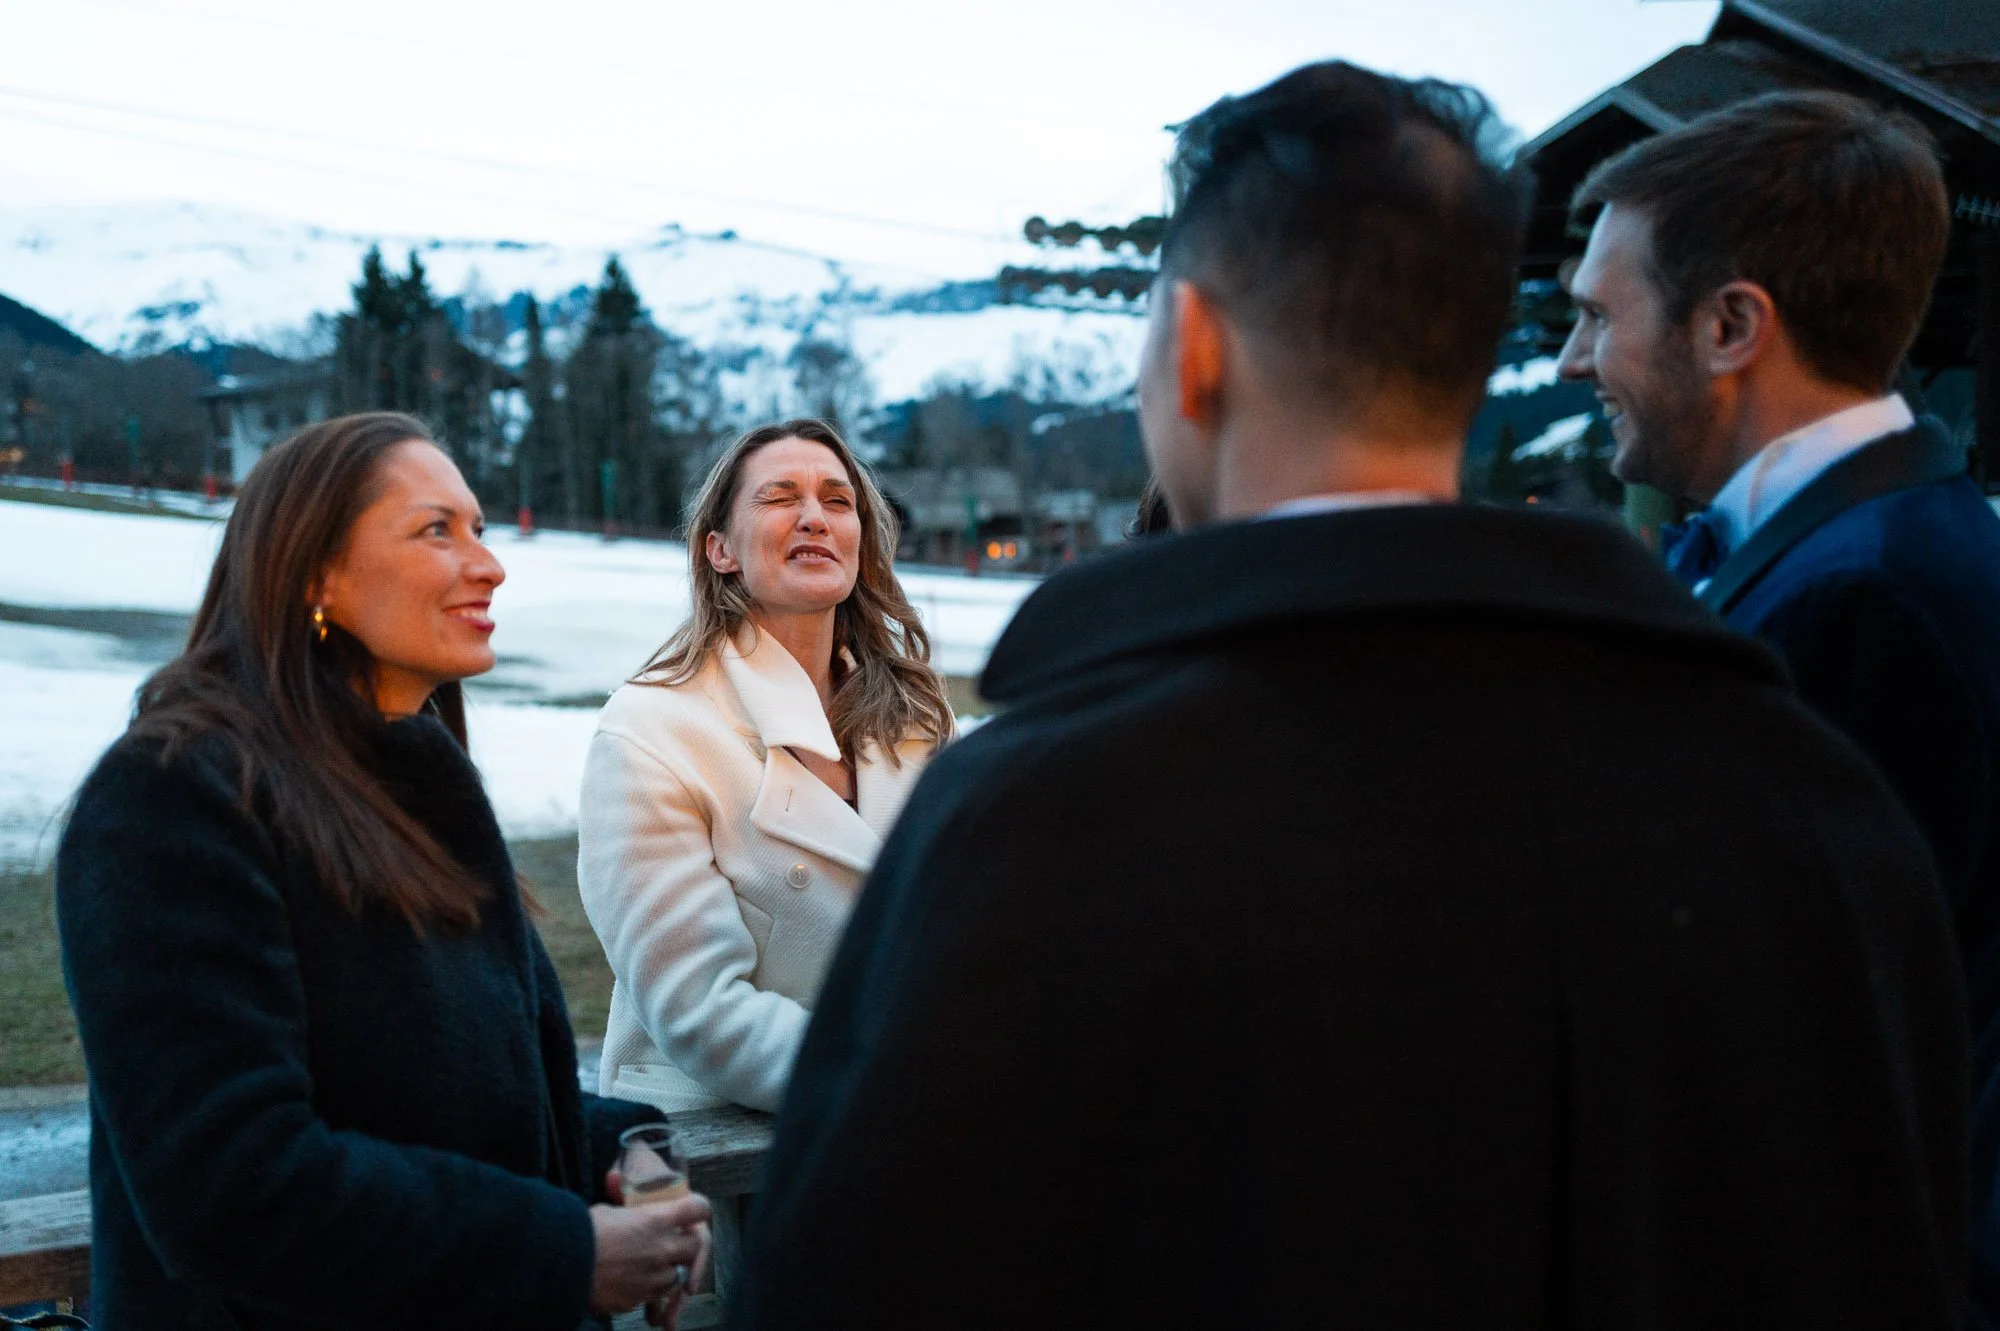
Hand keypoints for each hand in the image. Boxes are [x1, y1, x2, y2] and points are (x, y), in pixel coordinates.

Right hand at [588, 1194, 711, 1315]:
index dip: (697, 1208)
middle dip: (687, 1245)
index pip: (698, 1209)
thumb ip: (630, 1212)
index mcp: (656, 1220)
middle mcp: (661, 1249)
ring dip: (667, 1271)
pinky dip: (647, 1289)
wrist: (560, 1267)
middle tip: (673, 1242)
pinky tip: (630, 1281)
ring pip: (676, 1277)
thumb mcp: (609, 1211)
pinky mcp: (638, 1299)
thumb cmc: (582, 1233)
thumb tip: (628, 1203)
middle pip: (696, 1247)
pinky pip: (653, 1296)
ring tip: (647, 1265)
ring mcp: (652, 1278)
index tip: (692, 1211)